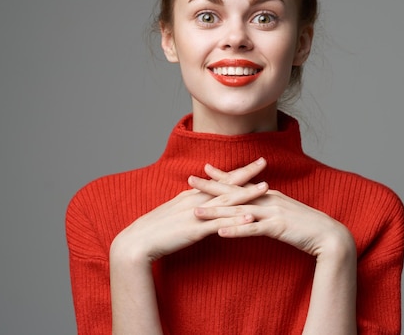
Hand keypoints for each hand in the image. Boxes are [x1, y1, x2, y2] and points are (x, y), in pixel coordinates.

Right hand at [111, 158, 268, 263]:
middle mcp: (196, 200)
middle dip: (246, 173)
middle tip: (264, 162)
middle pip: (226, 184)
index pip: (220, 179)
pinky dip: (235, 220)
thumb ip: (193, 205)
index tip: (255, 162)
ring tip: (265, 188)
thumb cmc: (157, 229)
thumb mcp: (177, 212)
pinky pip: (219, 224)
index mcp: (193, 195)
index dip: (238, 171)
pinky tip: (250, 218)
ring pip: (226, 201)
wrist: (138, 241)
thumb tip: (208, 202)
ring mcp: (197, 214)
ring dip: (247, 194)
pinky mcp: (195, 230)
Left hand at [192, 165, 354, 257]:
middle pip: (235, 192)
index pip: (242, 183)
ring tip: (195, 211)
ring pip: (239, 211)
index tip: (204, 169)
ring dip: (216, 211)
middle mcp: (269, 199)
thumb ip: (269, 208)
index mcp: (270, 195)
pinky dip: (235, 230)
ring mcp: (273, 212)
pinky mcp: (278, 228)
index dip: (222, 176)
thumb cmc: (306, 226)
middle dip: (210, 187)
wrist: (329, 234)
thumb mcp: (285, 212)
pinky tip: (220, 233)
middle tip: (189, 180)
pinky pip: (252, 230)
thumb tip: (254, 208)